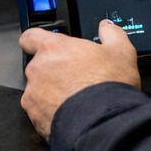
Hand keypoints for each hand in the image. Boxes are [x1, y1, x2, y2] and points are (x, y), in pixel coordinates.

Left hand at [19, 20, 139, 139]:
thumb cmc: (108, 86)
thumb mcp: (121, 52)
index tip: (45, 47)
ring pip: (37, 90)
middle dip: (52, 72)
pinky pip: (38, 111)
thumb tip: (107, 27)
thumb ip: (111, 34)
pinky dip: (49, 113)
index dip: (35, 41)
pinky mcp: (34, 116)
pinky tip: (68, 115)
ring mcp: (33, 93)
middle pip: (37, 66)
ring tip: (73, 100)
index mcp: (54, 47)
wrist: (104, 123)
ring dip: (50, 93)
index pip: (30, 36)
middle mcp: (38, 68)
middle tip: (73, 79)